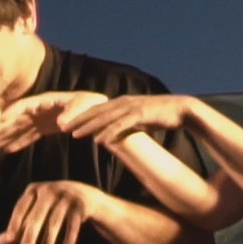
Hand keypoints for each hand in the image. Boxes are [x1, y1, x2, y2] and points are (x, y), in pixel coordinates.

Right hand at [0, 91, 109, 151]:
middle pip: (17, 118)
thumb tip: (61, 124)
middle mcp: (40, 109)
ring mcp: (41, 119)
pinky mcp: (45, 128)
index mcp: (46, 101)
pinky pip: (29, 136)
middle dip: (3, 128)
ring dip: (7, 137)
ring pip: (20, 128)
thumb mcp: (84, 106)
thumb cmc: (91, 105)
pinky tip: (9, 150)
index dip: (13, 112)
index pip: (25, 106)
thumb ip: (73, 114)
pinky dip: (19, 143)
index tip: (2, 121)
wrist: (97, 108)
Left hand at [0, 181, 108, 243]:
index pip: (21, 208)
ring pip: (55, 222)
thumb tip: (1, 241)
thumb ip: (19, 225)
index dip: (15, 223)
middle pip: (37, 216)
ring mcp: (66, 198)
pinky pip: (73, 227)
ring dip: (48, 241)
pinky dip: (68, 242)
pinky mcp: (80, 206)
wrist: (84, 195)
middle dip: (31, 235)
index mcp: (34, 190)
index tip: (10, 240)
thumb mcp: (35, 211)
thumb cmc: (52, 206)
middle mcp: (50, 191)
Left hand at [65, 94, 193, 145]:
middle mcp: (124, 102)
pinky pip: (120, 125)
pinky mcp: (140, 115)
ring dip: (88, 126)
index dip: (80, 116)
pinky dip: (108, 132)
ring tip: (73, 134)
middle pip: (95, 111)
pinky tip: (98, 141)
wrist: (182, 109)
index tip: (66, 123)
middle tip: (60, 127)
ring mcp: (131, 108)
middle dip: (77, 119)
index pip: (97, 109)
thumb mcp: (139, 120)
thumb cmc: (162, 116)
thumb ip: (125, 125)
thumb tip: (113, 135)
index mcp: (122, 103)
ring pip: (104, 118)